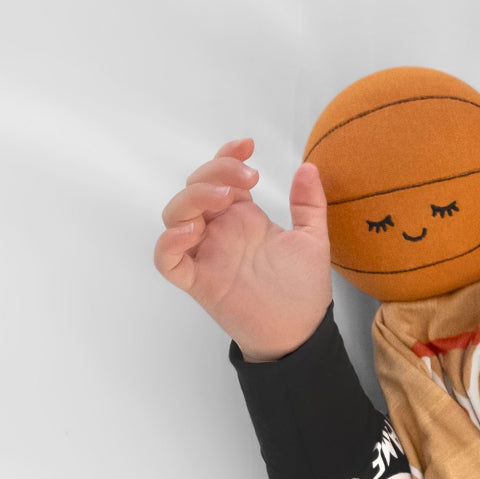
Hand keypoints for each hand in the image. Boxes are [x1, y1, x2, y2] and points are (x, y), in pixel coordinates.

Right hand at [152, 136, 334, 359]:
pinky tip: (191, 232)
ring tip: (221, 199)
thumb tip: (308, 167)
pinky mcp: (198, 281)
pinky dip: (169, 243)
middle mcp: (219, 231)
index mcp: (242, 217)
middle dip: (214, 173)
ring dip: (190, 199)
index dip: (227, 155)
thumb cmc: (302, 289)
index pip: (222, 177)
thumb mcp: (312, 240)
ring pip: (175, 216)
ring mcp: (206, 254)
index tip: (248, 145)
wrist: (301, 333)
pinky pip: (167, 260)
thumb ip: (309, 205)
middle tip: (247, 178)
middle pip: (196, 189)